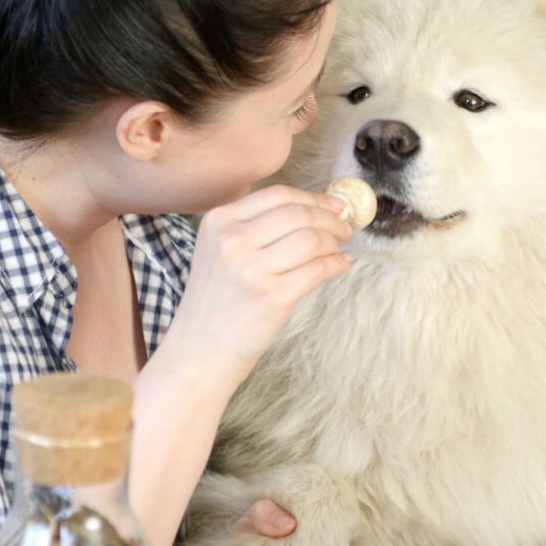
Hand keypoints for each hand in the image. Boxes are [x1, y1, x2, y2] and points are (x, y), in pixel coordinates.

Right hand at [168, 185, 352, 391]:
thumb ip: (255, 227)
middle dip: (330, 218)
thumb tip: (314, 207)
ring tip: (339, 248)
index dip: (313, 197)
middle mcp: (232, 241)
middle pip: (298, 214)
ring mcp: (252, 269)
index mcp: (218, 222)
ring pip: (312, 239)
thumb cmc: (216, 301)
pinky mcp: (274, 297)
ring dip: (334, 241)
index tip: (333, 204)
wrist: (200, 350)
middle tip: (344, 227)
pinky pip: (319, 268)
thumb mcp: (219, 251)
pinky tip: (341, 265)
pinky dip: (336, 264)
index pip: (277, 195)